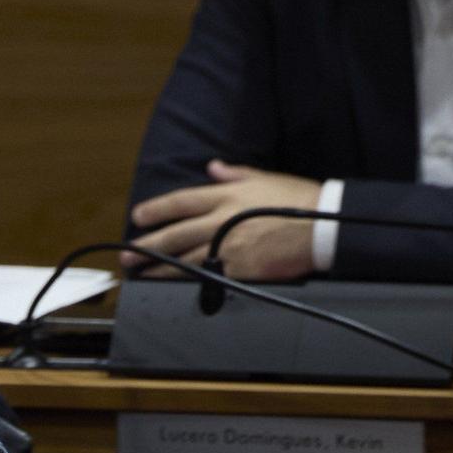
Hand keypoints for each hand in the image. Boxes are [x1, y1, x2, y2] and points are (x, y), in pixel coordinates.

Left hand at [127, 160, 320, 281]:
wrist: (324, 227)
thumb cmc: (298, 200)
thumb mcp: (264, 178)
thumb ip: (234, 175)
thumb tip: (213, 167)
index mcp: (225, 196)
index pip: (179, 202)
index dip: (155, 210)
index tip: (138, 216)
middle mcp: (221, 220)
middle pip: (175, 234)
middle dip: (147, 244)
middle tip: (128, 254)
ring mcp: (229, 246)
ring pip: (185, 259)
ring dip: (160, 267)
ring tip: (142, 272)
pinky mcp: (241, 269)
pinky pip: (209, 276)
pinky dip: (190, 280)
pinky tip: (176, 285)